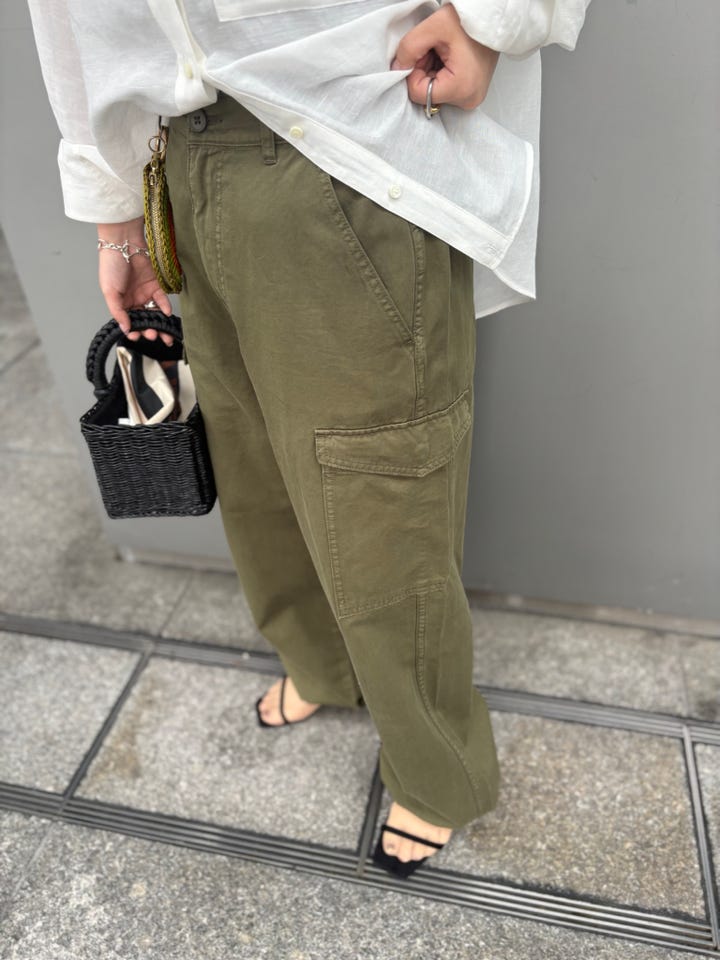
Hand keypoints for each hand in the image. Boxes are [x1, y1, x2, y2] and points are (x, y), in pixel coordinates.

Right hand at [97, 216, 174, 346]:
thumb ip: (118, 312)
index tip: (137, 336)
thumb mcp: (109, 292)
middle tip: (153, 335)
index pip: (128, 322)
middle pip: (144, 320)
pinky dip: (165, 308)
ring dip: (160, 325)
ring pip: (155, 314)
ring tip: (164, 334)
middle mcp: (134, 300)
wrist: (124, 243)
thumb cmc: (111, 265)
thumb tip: (125, 329)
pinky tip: (166, 314)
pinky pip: (162, 300)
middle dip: (149, 331)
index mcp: (120, 303)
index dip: (133, 331)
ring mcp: (145, 293)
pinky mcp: (156, 285)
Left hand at [391, 4, 499, 111]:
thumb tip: (397, 68)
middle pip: (427, 94)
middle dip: (424, 71)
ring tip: (445, 51)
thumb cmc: (469, 20)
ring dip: (432, 71)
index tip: (423, 53)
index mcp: (460, 89)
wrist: (492, 16)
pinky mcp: (471, 93)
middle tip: (436, 49)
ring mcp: (471, 98)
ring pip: (435, 92)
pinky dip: (441, 73)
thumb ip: (408, 49)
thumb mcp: (433, 28)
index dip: (413, 71)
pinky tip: (449, 58)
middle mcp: (468, 100)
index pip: (418, 94)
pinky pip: (446, 89)